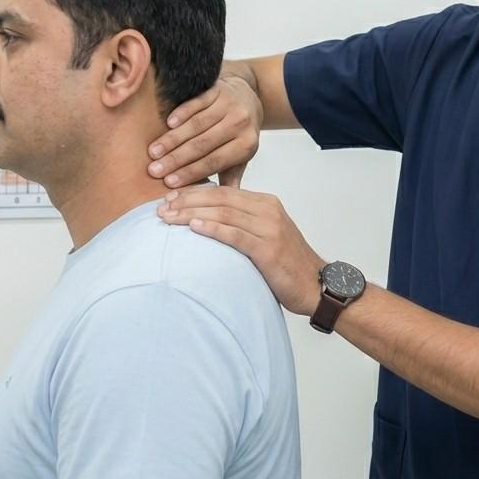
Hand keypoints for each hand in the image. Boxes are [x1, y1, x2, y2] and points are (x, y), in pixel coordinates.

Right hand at [148, 76, 263, 188]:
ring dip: (173, 139)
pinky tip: (168, 123)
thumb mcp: (240, 157)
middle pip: (203, 144)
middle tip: (154, 170)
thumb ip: (230, 177)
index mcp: (247, 145)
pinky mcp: (219, 89)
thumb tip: (219, 205)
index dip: (190, 172)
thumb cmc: (239, 134)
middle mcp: (241, 124)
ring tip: (153, 151)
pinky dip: (181, 113)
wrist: (248, 98)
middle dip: (176, 159)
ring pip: (197, 125)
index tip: (168, 182)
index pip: (214, 162)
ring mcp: (230, 104)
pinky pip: (197, 103)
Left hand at [159, 186, 324, 316]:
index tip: (169, 198)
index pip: (223, 192)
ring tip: (168, 218)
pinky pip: (235, 235)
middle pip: (220, 199)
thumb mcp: (265, 235)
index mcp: (266, 203)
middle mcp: (268, 210)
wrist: (317, 286)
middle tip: (161, 206)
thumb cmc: (287, 264)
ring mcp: (270, 228)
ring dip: (192, 214)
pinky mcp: (269, 249)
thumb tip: (208, 223)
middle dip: (187, 201)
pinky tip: (194, 228)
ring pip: (224, 214)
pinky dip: (213, 229)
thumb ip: (242, 224)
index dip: (194, 193)